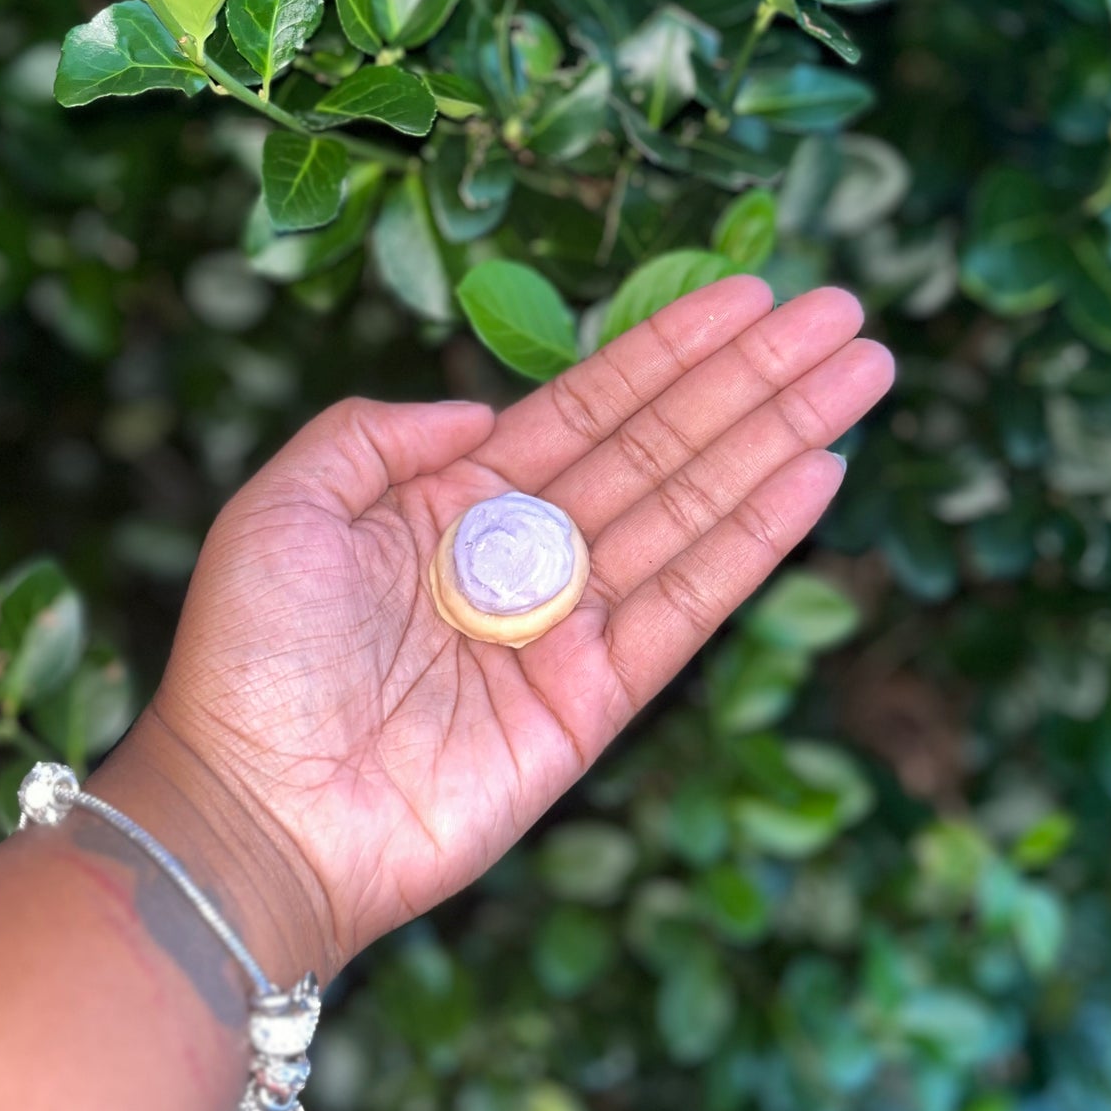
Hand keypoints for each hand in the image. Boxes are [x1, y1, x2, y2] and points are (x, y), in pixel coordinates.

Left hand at [102, 278, 892, 983]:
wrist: (252, 813)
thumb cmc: (249, 660)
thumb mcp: (284, 506)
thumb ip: (372, 435)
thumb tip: (480, 411)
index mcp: (453, 503)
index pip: (587, 408)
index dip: (670, 351)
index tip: (751, 296)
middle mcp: (522, 558)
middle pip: (662, 447)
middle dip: (753, 380)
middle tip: (846, 315)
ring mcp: (566, 632)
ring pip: (692, 512)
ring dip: (778, 439)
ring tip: (861, 371)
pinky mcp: (593, 706)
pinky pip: (688, 609)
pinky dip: (754, 542)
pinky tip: (816, 475)